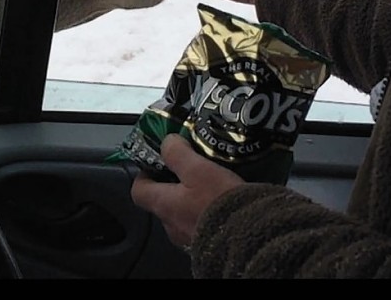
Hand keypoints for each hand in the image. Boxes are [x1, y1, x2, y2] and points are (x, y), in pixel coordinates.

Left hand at [130, 134, 245, 250]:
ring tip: (211, 188)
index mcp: (164, 205)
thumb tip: (167, 143)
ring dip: (191, 203)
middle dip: (173, 188)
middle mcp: (171, 226)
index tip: (157, 163)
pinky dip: (207, 217)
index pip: (138, 191)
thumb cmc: (219, 201)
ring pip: (182, 216)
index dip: (145, 175)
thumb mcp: (198, 169)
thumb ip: (177, 154)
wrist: (251, 239)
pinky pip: (201, 228)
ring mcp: (189, 240)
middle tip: (190, 172)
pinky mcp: (208, 248)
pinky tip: (224, 207)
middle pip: (162, 203)